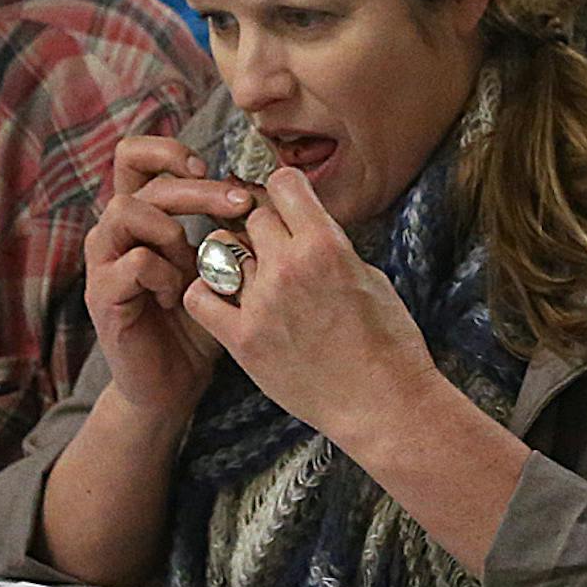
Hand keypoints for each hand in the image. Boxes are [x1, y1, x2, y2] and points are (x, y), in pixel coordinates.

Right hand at [82, 136, 250, 420]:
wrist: (174, 383)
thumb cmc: (201, 319)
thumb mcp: (219, 263)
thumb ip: (227, 226)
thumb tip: (258, 186)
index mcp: (139, 216)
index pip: (134, 155)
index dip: (168, 151)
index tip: (210, 169)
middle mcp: (113, 231)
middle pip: (143, 181)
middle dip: (198, 189)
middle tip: (239, 205)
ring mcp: (103, 262)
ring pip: (127, 211)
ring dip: (173, 230)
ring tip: (193, 264)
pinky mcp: (102, 295)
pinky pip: (134, 261)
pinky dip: (165, 273)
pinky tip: (178, 297)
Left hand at [184, 166, 441, 441]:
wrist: (383, 403)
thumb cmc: (388, 343)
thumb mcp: (370, 276)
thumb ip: (329, 246)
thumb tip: (305, 229)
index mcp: (325, 245)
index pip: (283, 183)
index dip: (285, 190)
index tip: (288, 203)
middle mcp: (288, 267)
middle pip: (253, 216)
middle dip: (264, 226)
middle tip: (274, 247)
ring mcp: (261, 304)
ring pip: (221, 250)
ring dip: (235, 257)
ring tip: (253, 277)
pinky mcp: (242, 340)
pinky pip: (198, 296)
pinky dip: (206, 292)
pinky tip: (225, 299)